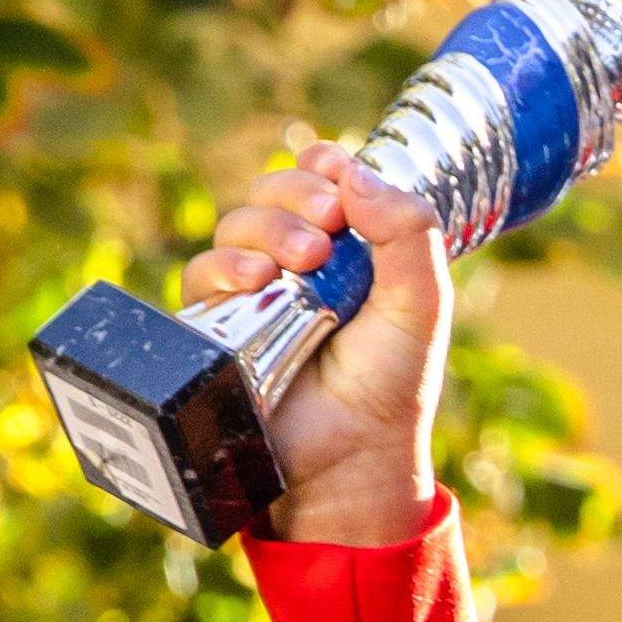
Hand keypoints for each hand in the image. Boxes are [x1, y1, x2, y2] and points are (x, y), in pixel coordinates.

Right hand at [171, 132, 452, 546]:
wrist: (352, 454)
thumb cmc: (390, 382)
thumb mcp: (420, 304)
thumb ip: (409, 233)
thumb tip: (355, 172)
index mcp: (347, 247)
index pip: (321, 180)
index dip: (321, 167)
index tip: (333, 171)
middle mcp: (294, 262)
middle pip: (272, 193)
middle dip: (297, 197)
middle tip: (329, 227)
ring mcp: (252, 291)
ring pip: (235, 227)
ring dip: (265, 230)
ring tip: (303, 262)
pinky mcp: (216, 324)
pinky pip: (200, 274)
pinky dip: (225, 266)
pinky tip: (255, 281)